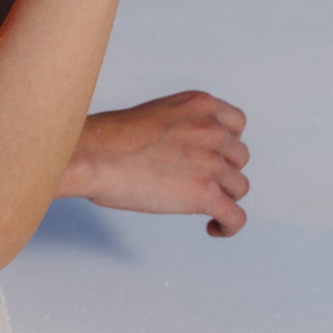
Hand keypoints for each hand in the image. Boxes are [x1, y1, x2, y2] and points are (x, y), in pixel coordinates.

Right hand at [60, 91, 249, 237]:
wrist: (93, 154)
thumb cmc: (110, 138)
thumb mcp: (156, 113)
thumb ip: (182, 126)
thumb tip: (189, 152)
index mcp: (199, 104)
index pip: (236, 124)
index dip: (227, 143)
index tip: (215, 155)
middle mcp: (211, 129)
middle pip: (239, 157)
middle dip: (223, 170)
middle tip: (200, 181)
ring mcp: (211, 161)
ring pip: (239, 187)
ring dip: (224, 196)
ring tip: (206, 207)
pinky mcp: (205, 194)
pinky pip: (235, 217)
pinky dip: (229, 226)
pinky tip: (214, 228)